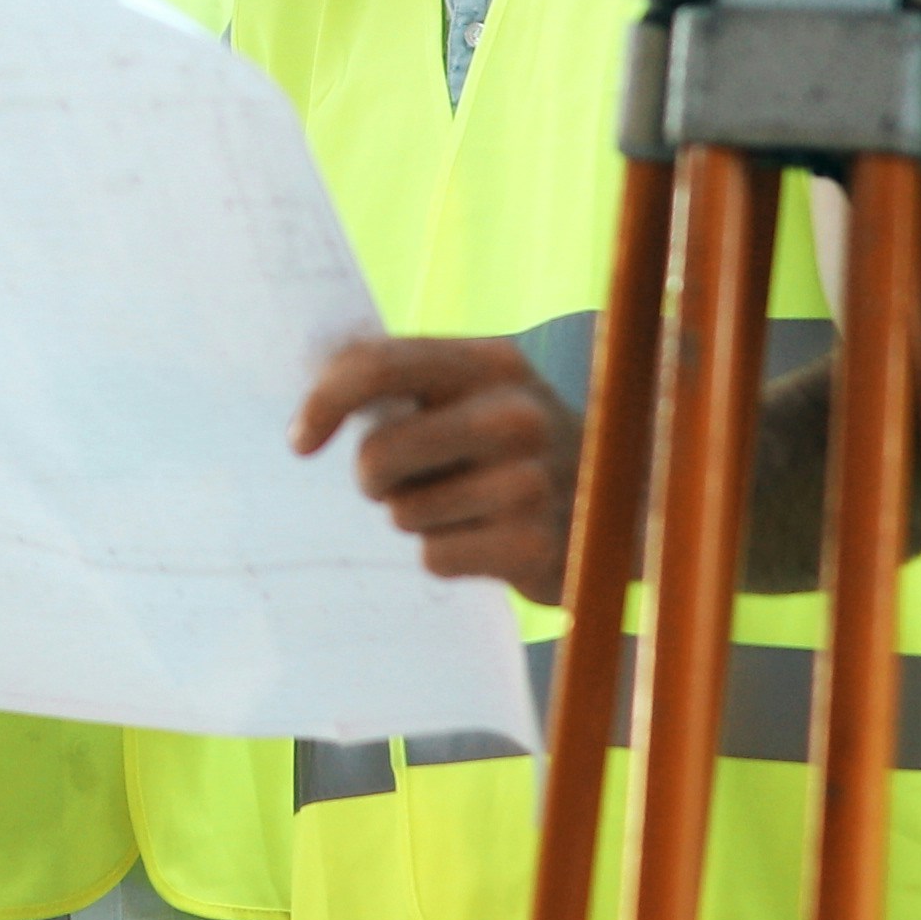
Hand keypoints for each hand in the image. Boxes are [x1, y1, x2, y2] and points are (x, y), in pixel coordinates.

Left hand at [291, 337, 577, 604]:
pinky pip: (435, 557)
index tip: (298, 441)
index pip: (378, 365)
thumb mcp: (476, 392)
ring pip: (404, 512)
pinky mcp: (534, 545)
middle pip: (377, 453)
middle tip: (401, 483)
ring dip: (418, 519)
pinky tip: (487, 543)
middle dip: (373, 479)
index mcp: (492, 361)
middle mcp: (516, 414)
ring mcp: (530, 481)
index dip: (323, 402)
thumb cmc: (516, 449)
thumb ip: (404, 377)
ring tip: (466, 509)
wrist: (621, 512)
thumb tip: (310, 374)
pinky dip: (447, 557)